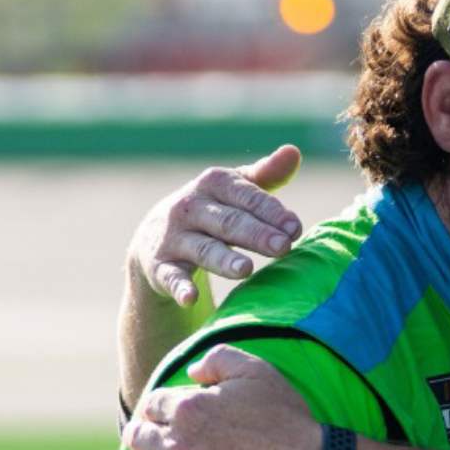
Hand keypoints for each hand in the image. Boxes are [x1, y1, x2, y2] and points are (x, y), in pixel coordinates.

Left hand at [110, 345, 320, 449]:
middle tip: (147, 440)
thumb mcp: (259, 373)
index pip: (154, 404)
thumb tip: (190, 371)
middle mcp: (176, 443)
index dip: (158, 409)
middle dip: (142, 435)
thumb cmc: (287, 422)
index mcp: (189, 407)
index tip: (163, 416)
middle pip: (139, 436)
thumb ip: (218, 359)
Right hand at [128, 145, 304, 306]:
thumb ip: (266, 175)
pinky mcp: (160, 267)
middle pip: (228, 222)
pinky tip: (190, 299)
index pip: (246, 196)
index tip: (295, 228)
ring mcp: (173, 237)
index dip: (271, 211)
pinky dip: (180, 288)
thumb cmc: (212, 210)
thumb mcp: (235, 190)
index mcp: (213, 184)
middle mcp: (190, 207)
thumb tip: (294, 151)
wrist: (154, 237)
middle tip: (283, 247)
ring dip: (223, 259)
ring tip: (246, 270)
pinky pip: (171, 277)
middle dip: (256, 234)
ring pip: (203, 249)